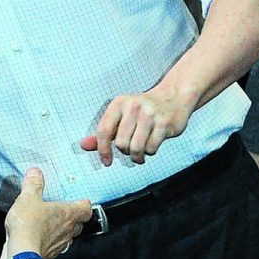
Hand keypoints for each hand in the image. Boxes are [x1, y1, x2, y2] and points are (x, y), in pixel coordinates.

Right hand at [2, 167, 91, 258]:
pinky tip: (40, 237)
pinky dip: (51, 241)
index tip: (81, 202)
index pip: (86, 209)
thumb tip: (35, 172)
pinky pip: (56, 246)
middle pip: (79, 224)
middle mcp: (68, 230)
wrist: (22, 251)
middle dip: (74, 218)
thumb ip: (33, 184)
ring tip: (52, 225)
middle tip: (65, 212)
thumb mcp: (28, 197)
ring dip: (63, 231)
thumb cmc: (29, 224)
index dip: (84, 205)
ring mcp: (60, 244)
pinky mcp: (50, 254)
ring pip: (68, 236)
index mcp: (68, 214)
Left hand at [80, 84, 195, 165]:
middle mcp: (133, 107)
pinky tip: (152, 145)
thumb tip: (83, 145)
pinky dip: (150, 152)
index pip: (103, 131)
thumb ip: (103, 132)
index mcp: (119, 103)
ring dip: (137, 156)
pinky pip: (151, 148)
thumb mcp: (121, 116)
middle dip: (125, 152)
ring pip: (136, 148)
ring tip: (140, 154)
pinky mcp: (165, 124)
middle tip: (130, 149)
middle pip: (121, 143)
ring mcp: (150, 114)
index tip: (106, 161)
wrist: (174, 97)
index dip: (102, 150)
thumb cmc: (143, 110)